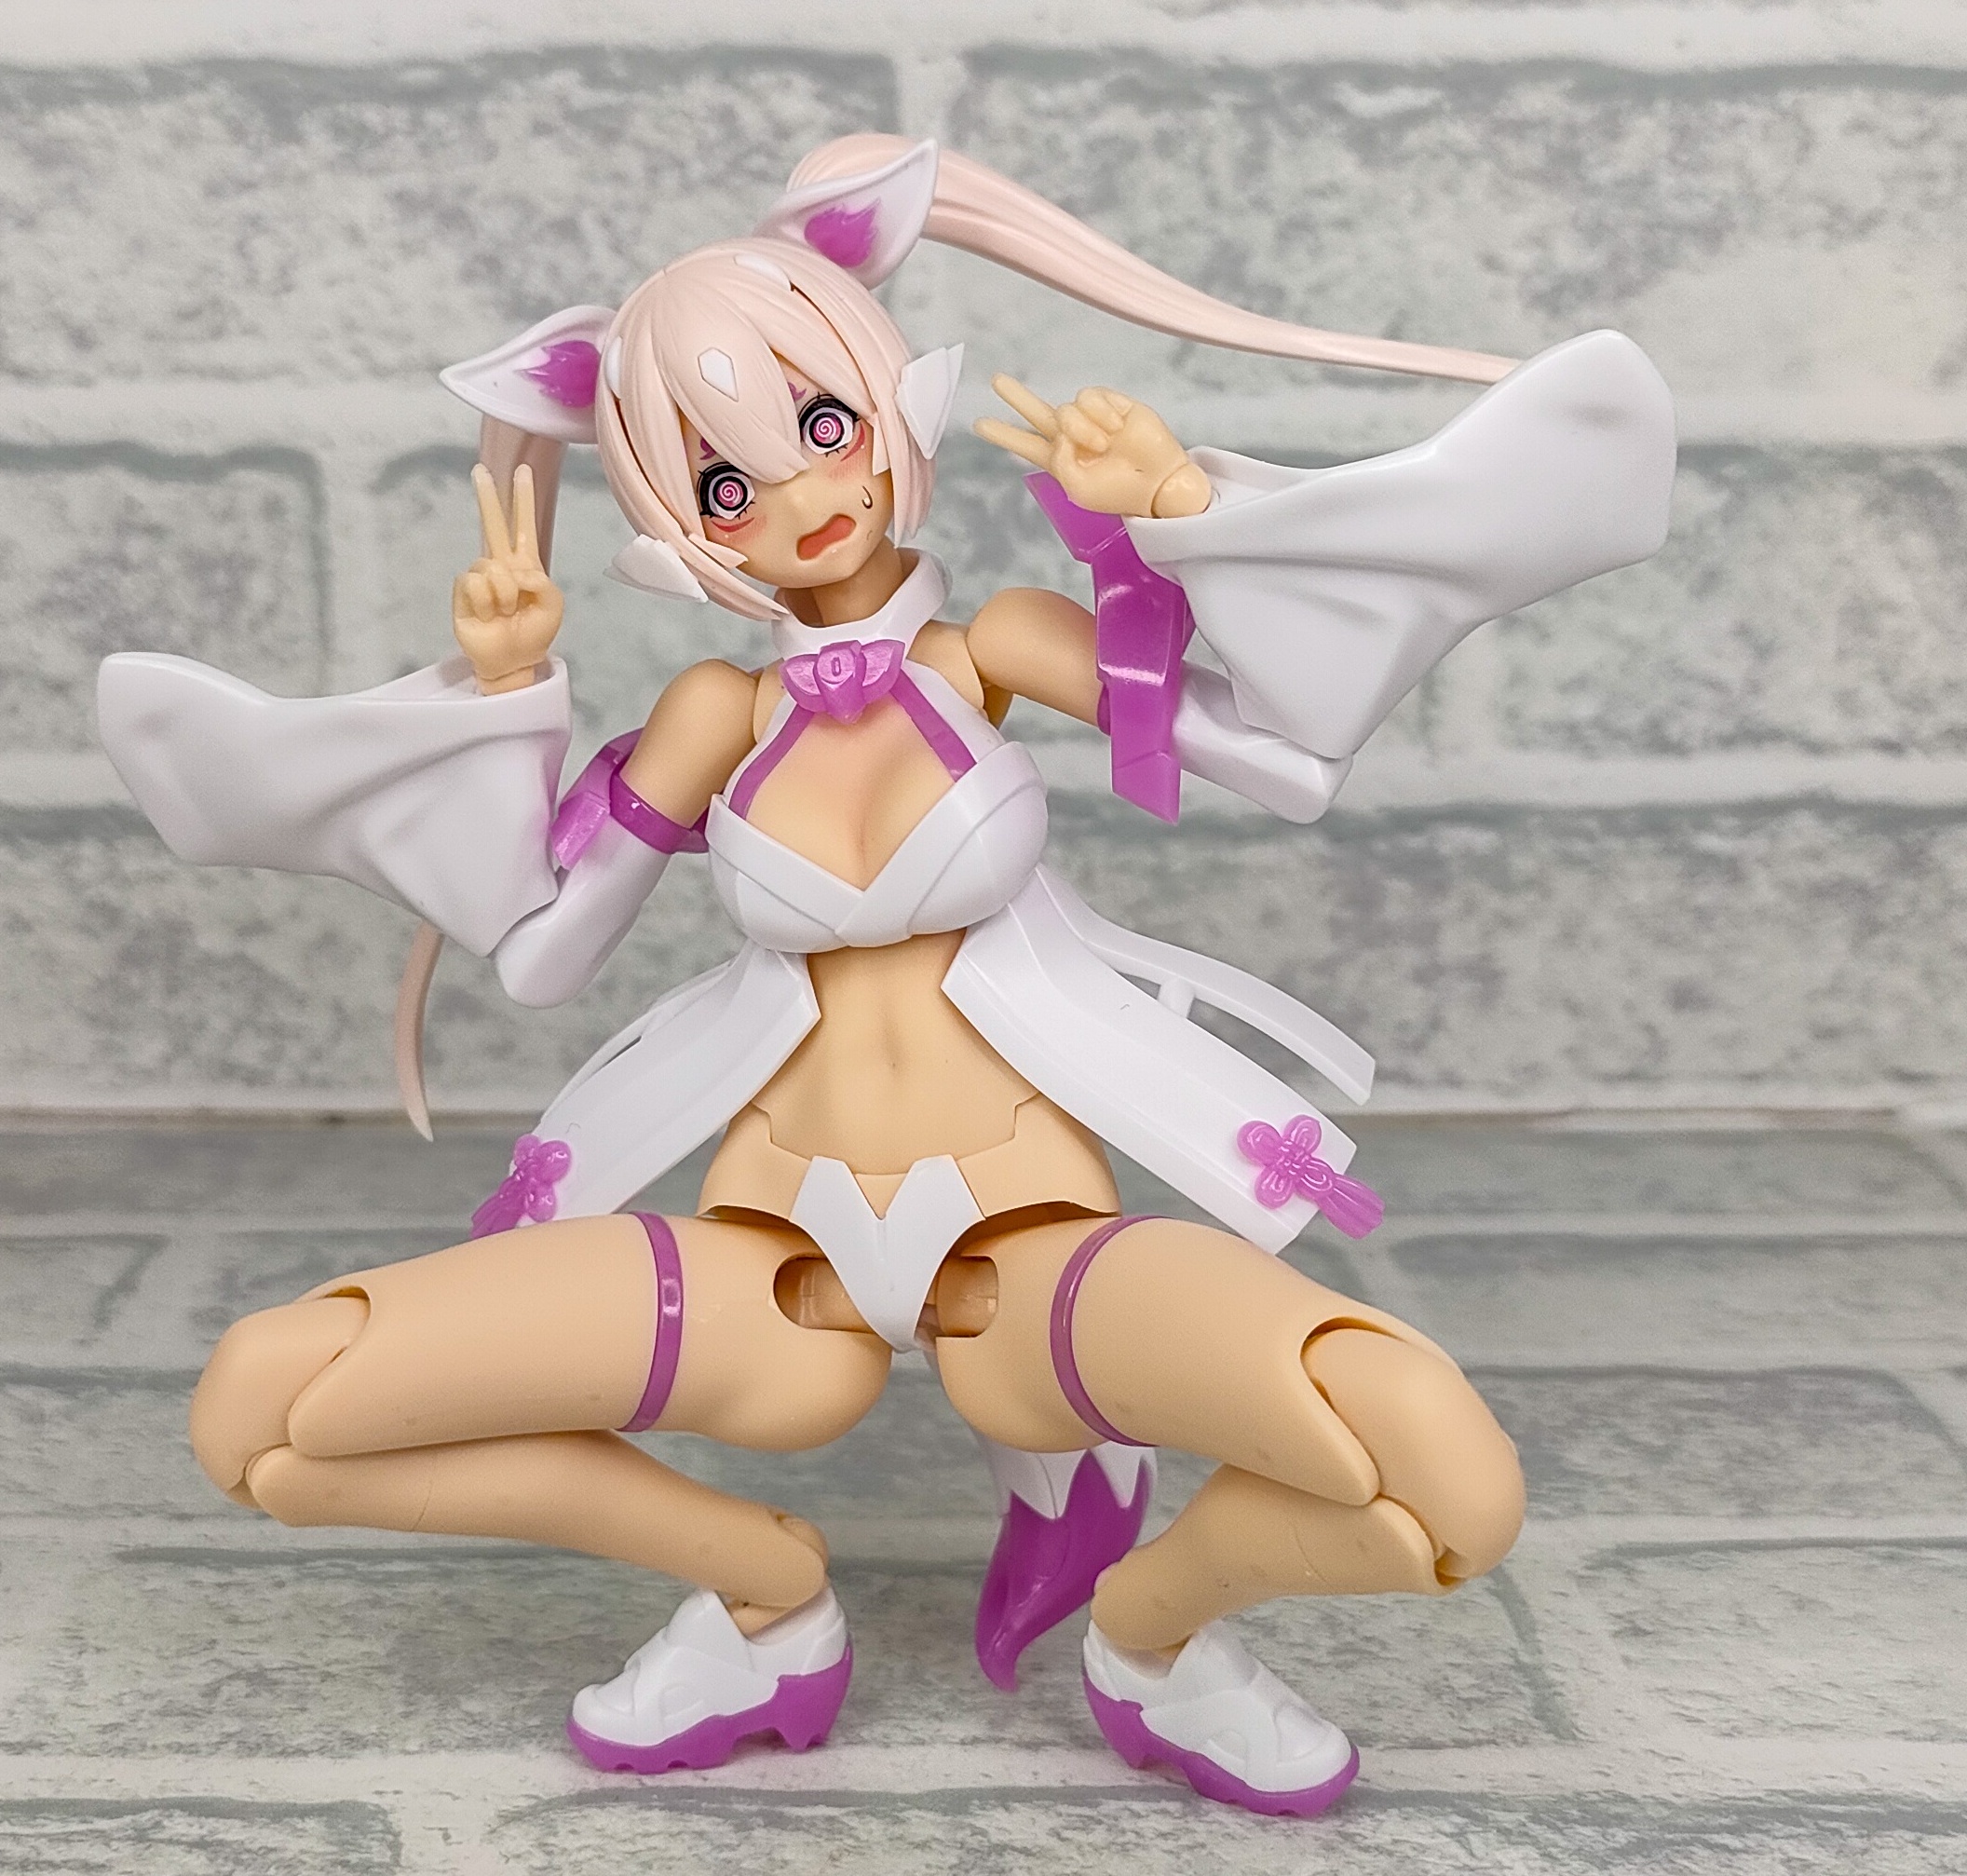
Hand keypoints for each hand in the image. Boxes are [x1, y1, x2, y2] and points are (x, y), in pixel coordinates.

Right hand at [451, 463, 563, 692]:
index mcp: (525, 564)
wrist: (513, 660)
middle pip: (492, 524)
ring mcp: (481, 579)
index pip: (524, 525)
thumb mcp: (553, 605)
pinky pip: (476, 583)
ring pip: (490, 565)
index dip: (523, 499)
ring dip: (504, 592)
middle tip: (479, 471)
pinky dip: (488, 602)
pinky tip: (489, 616)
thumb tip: (513, 569)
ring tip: (506, 611)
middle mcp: (501, 566)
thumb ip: (542, 581)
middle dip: (487, 497)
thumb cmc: (534, 633)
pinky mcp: (463, 592)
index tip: (523, 471)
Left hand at [975, 376, 1211, 518]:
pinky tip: (1116, 429)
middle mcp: (1072, 436)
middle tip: (996, 381)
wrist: (1157, 482)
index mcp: (1059, 459)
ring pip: (1067, 407)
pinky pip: (1090, 397)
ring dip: (1083, 427)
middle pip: (1037, 411)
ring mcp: (1091, 419)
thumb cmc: (1117, 493)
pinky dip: (1101, 414)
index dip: (1003, 434)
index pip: (1025, 444)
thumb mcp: (1077, 489)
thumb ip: (1058, 462)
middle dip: (1017, 396)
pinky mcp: (1111, 403)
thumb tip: (1061, 434)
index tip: (978, 424)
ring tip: (1104, 445)